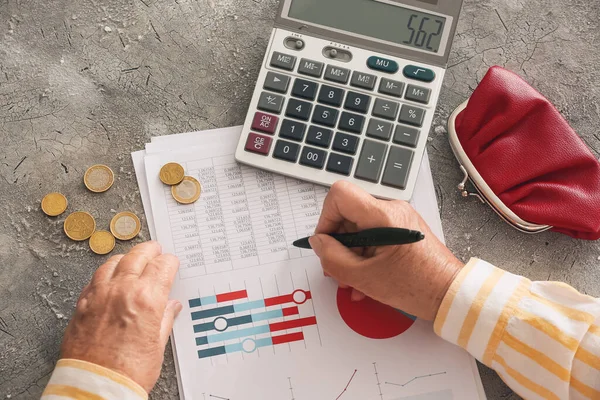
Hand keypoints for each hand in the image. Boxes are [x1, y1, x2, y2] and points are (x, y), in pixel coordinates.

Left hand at [60, 241, 180, 392]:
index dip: (170, 261)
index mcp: (147, 299)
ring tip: (131, 257)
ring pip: (113, 262)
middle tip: (154, 249)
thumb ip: (164, 319)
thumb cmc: (127, 372)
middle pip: (137, 256)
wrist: (96, 387)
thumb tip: (171, 307)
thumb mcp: (157, 345)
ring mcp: (99, 296)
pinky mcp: (82, 305)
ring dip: (126, 257)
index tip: (171, 262)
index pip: (162, 266)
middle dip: (149, 250)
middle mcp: (122, 291)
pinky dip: (105, 272)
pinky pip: (94, 278)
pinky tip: (109, 276)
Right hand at [309, 181, 462, 320]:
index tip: (326, 242)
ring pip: (359, 226)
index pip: (340, 194)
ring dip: (350, 252)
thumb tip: (318, 242)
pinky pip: (373, 234)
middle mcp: (392, 209)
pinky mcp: (403, 228)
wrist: (449, 294)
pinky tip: (364, 277)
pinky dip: (364, 252)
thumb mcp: (363, 278)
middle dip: (338, 242)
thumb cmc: (417, 286)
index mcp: (383, 216)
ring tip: (352, 279)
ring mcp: (399, 217)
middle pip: (348, 213)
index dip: (326, 218)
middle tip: (336, 267)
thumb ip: (332, 258)